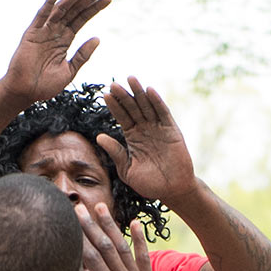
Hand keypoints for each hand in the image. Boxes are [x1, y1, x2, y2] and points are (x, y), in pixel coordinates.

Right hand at [2, 0, 109, 103]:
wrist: (26, 92)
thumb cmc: (45, 85)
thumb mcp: (69, 71)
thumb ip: (82, 55)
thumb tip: (98, 38)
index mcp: (65, 40)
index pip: (82, 19)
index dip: (94, 8)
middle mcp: (55, 31)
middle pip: (74, 10)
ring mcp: (44, 31)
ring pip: (61, 9)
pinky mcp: (32, 33)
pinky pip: (41, 15)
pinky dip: (49, 3)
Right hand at [76, 202, 165, 270]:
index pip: (92, 258)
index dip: (80, 239)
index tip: (69, 223)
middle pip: (106, 247)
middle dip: (92, 225)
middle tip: (79, 208)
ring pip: (124, 247)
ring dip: (112, 226)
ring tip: (101, 207)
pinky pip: (143, 257)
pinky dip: (139, 239)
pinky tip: (134, 223)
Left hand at [97, 78, 197, 203]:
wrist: (171, 191)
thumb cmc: (149, 183)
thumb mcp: (127, 169)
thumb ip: (115, 152)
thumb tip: (99, 137)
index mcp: (133, 138)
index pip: (122, 117)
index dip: (114, 106)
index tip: (105, 95)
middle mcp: (145, 129)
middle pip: (132, 108)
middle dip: (123, 96)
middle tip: (114, 84)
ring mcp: (158, 128)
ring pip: (147, 106)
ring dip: (139, 93)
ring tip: (130, 79)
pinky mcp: (171, 130)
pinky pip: (163, 113)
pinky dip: (157, 101)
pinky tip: (149, 91)